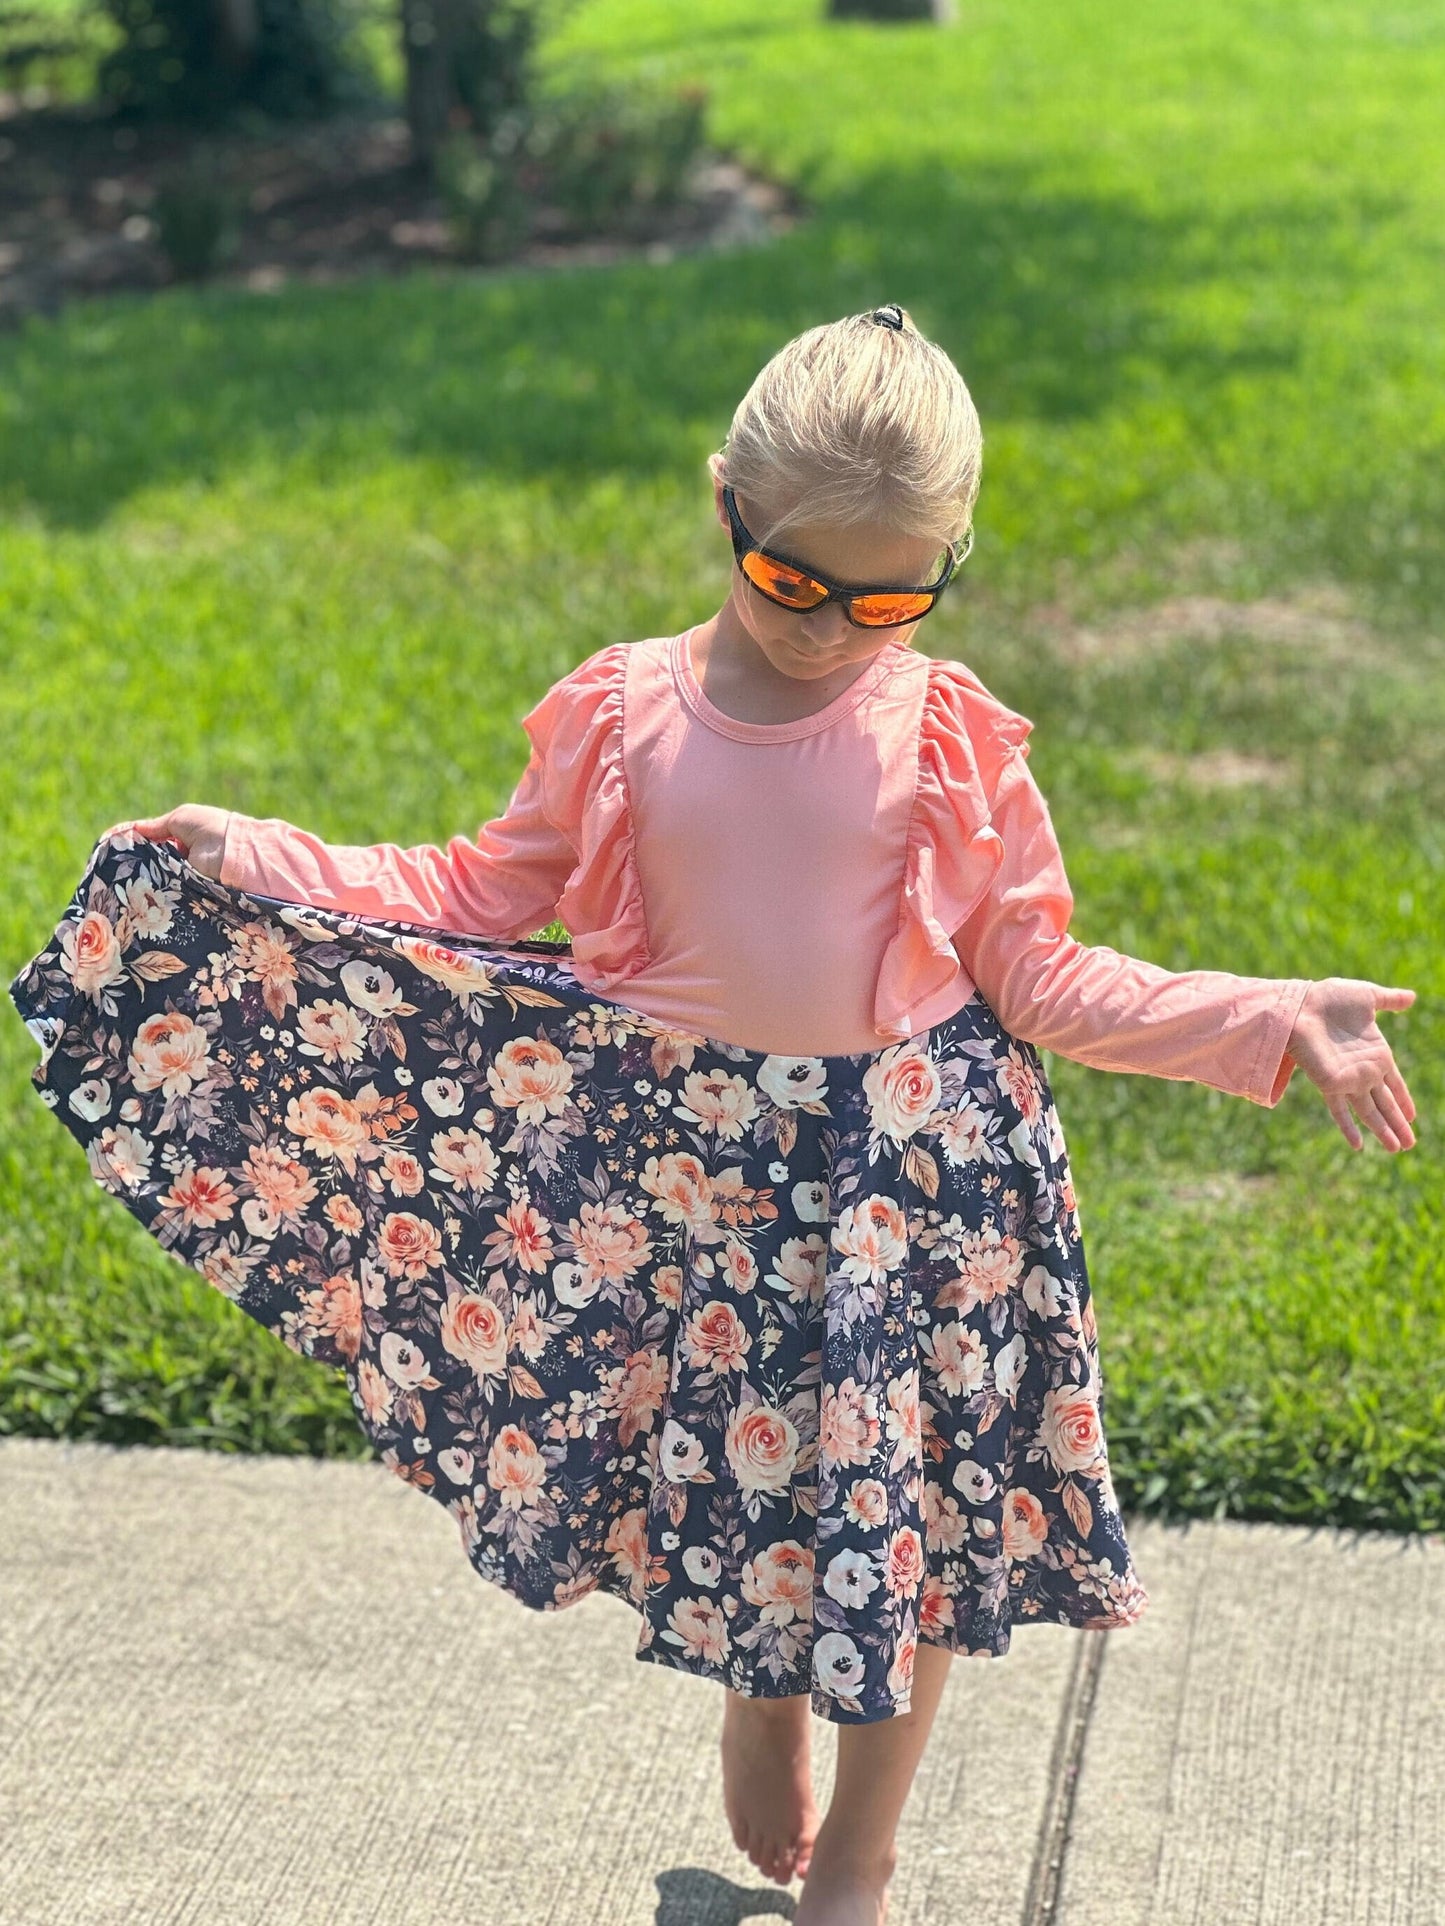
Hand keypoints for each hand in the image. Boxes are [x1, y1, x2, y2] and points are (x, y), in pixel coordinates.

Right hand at [122, 805, 230, 880]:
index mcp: (183, 835)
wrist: (234, 853)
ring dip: (143, 873)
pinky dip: (154, 886)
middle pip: (152, 859)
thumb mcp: (180, 819)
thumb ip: (156, 826)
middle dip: (136, 860)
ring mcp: (184, 873)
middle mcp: (183, 855)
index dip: (135, 841)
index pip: (154, 839)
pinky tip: (135, 885)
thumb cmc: (210, 828)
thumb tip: (134, 828)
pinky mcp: (187, 890)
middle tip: (112, 862)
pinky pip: (166, 888)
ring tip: (119, 873)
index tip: (113, 845)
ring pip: (156, 874)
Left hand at [1286, 978, 1417, 1152]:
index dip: (1403, 1100)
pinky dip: (1349, 1128)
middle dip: (1398, 1124)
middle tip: (1409, 1145)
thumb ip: (1390, 1000)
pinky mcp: (1331, 1084)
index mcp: (1375, 1054)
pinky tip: (1358, 1146)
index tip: (1412, 1116)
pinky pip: (1341, 1111)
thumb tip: (1412, 997)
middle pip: (1385, 1104)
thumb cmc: (1330, 998)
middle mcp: (1363, 1071)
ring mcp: (1347, 1080)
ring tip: (1397, 1149)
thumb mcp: (1367, 995)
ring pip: (1370, 1112)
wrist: (1301, 1003)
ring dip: (1383, 1131)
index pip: (1393, 1085)